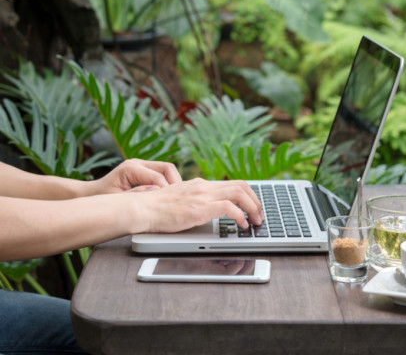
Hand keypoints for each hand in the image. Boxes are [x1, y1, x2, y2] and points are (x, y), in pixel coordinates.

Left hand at [90, 159, 181, 194]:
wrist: (92, 194)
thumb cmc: (102, 199)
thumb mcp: (117, 200)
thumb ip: (136, 196)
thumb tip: (157, 191)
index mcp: (130, 169)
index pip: (158, 177)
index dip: (167, 191)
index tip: (170, 205)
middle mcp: (137, 163)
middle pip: (167, 168)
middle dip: (176, 183)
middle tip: (178, 200)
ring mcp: (142, 164)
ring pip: (168, 169)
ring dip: (174, 182)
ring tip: (175, 198)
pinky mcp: (145, 169)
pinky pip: (163, 173)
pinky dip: (169, 183)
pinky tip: (169, 196)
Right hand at [137, 178, 263, 232]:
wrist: (141, 208)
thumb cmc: (155, 209)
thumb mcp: (179, 201)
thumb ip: (194, 201)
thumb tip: (207, 211)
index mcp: (199, 184)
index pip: (232, 183)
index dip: (248, 195)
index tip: (253, 207)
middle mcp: (204, 186)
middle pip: (241, 185)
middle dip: (256, 201)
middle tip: (259, 216)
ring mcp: (202, 195)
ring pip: (240, 193)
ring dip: (252, 208)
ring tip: (255, 221)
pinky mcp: (200, 207)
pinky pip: (229, 207)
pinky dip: (240, 216)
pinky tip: (241, 226)